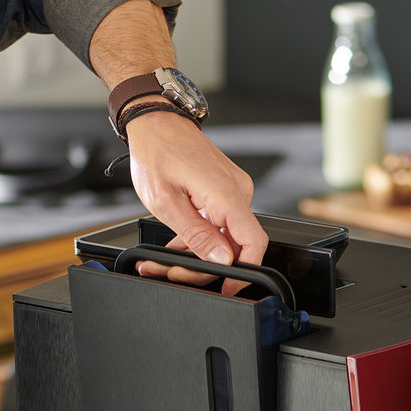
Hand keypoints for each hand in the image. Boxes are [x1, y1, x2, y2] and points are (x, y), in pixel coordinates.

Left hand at [125, 110, 268, 294]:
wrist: (157, 123)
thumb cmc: (157, 153)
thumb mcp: (167, 202)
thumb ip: (196, 234)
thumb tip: (221, 259)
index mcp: (227, 194)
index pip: (253, 242)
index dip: (244, 271)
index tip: (228, 287)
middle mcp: (237, 193)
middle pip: (233, 246)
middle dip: (202, 266)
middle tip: (171, 271)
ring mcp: (231, 192)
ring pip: (222, 238)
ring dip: (195, 255)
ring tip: (162, 262)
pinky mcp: (222, 193)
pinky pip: (217, 225)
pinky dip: (197, 239)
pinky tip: (174, 245)